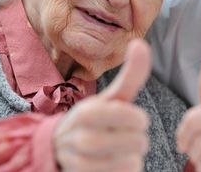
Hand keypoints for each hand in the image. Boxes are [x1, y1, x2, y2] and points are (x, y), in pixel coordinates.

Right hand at [54, 39, 150, 171]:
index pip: (134, 118)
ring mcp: (81, 162)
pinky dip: (125, 171)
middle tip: (123, 136)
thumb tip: (140, 42)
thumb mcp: (112, 97)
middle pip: (137, 142)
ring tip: (119, 150)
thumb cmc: (97, 119)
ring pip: (131, 162)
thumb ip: (130, 74)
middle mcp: (81, 138)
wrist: (60, 149)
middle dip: (137, 139)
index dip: (138, 119)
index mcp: (88, 112)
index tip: (129, 118)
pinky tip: (114, 163)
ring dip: (132, 157)